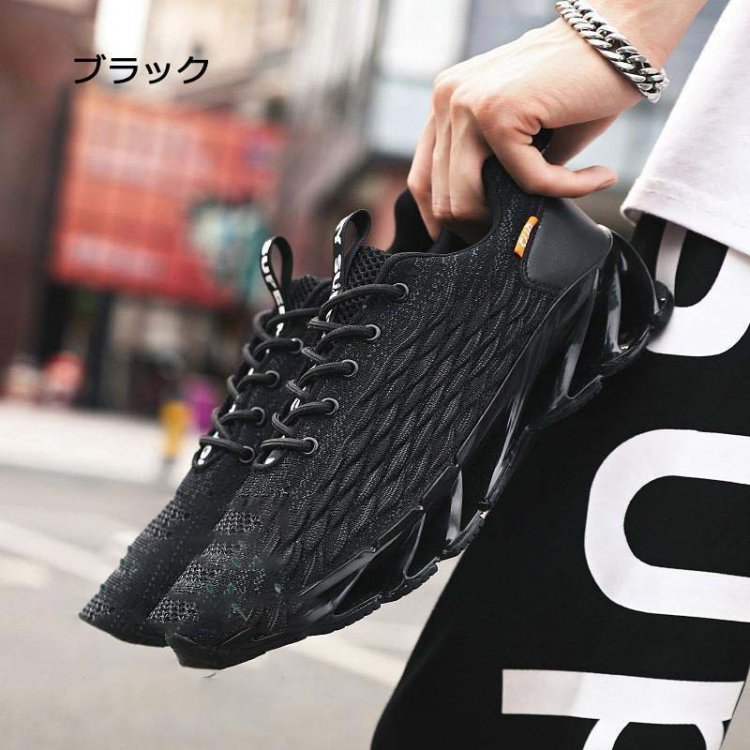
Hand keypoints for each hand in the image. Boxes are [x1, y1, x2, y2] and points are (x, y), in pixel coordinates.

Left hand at [409, 0, 705, 237]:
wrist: (622, 36)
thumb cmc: (579, 86)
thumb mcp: (523, 137)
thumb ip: (495, 172)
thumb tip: (483, 226)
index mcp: (446, 105)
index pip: (423, 180)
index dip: (445, 221)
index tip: (479, 238)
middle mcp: (447, 100)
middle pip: (443, 200)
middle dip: (485, 228)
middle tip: (529, 227)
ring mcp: (468, 104)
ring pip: (470, 201)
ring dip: (517, 215)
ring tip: (560, 200)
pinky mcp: (499, 112)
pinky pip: (527, 181)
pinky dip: (568, 188)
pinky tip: (597, 177)